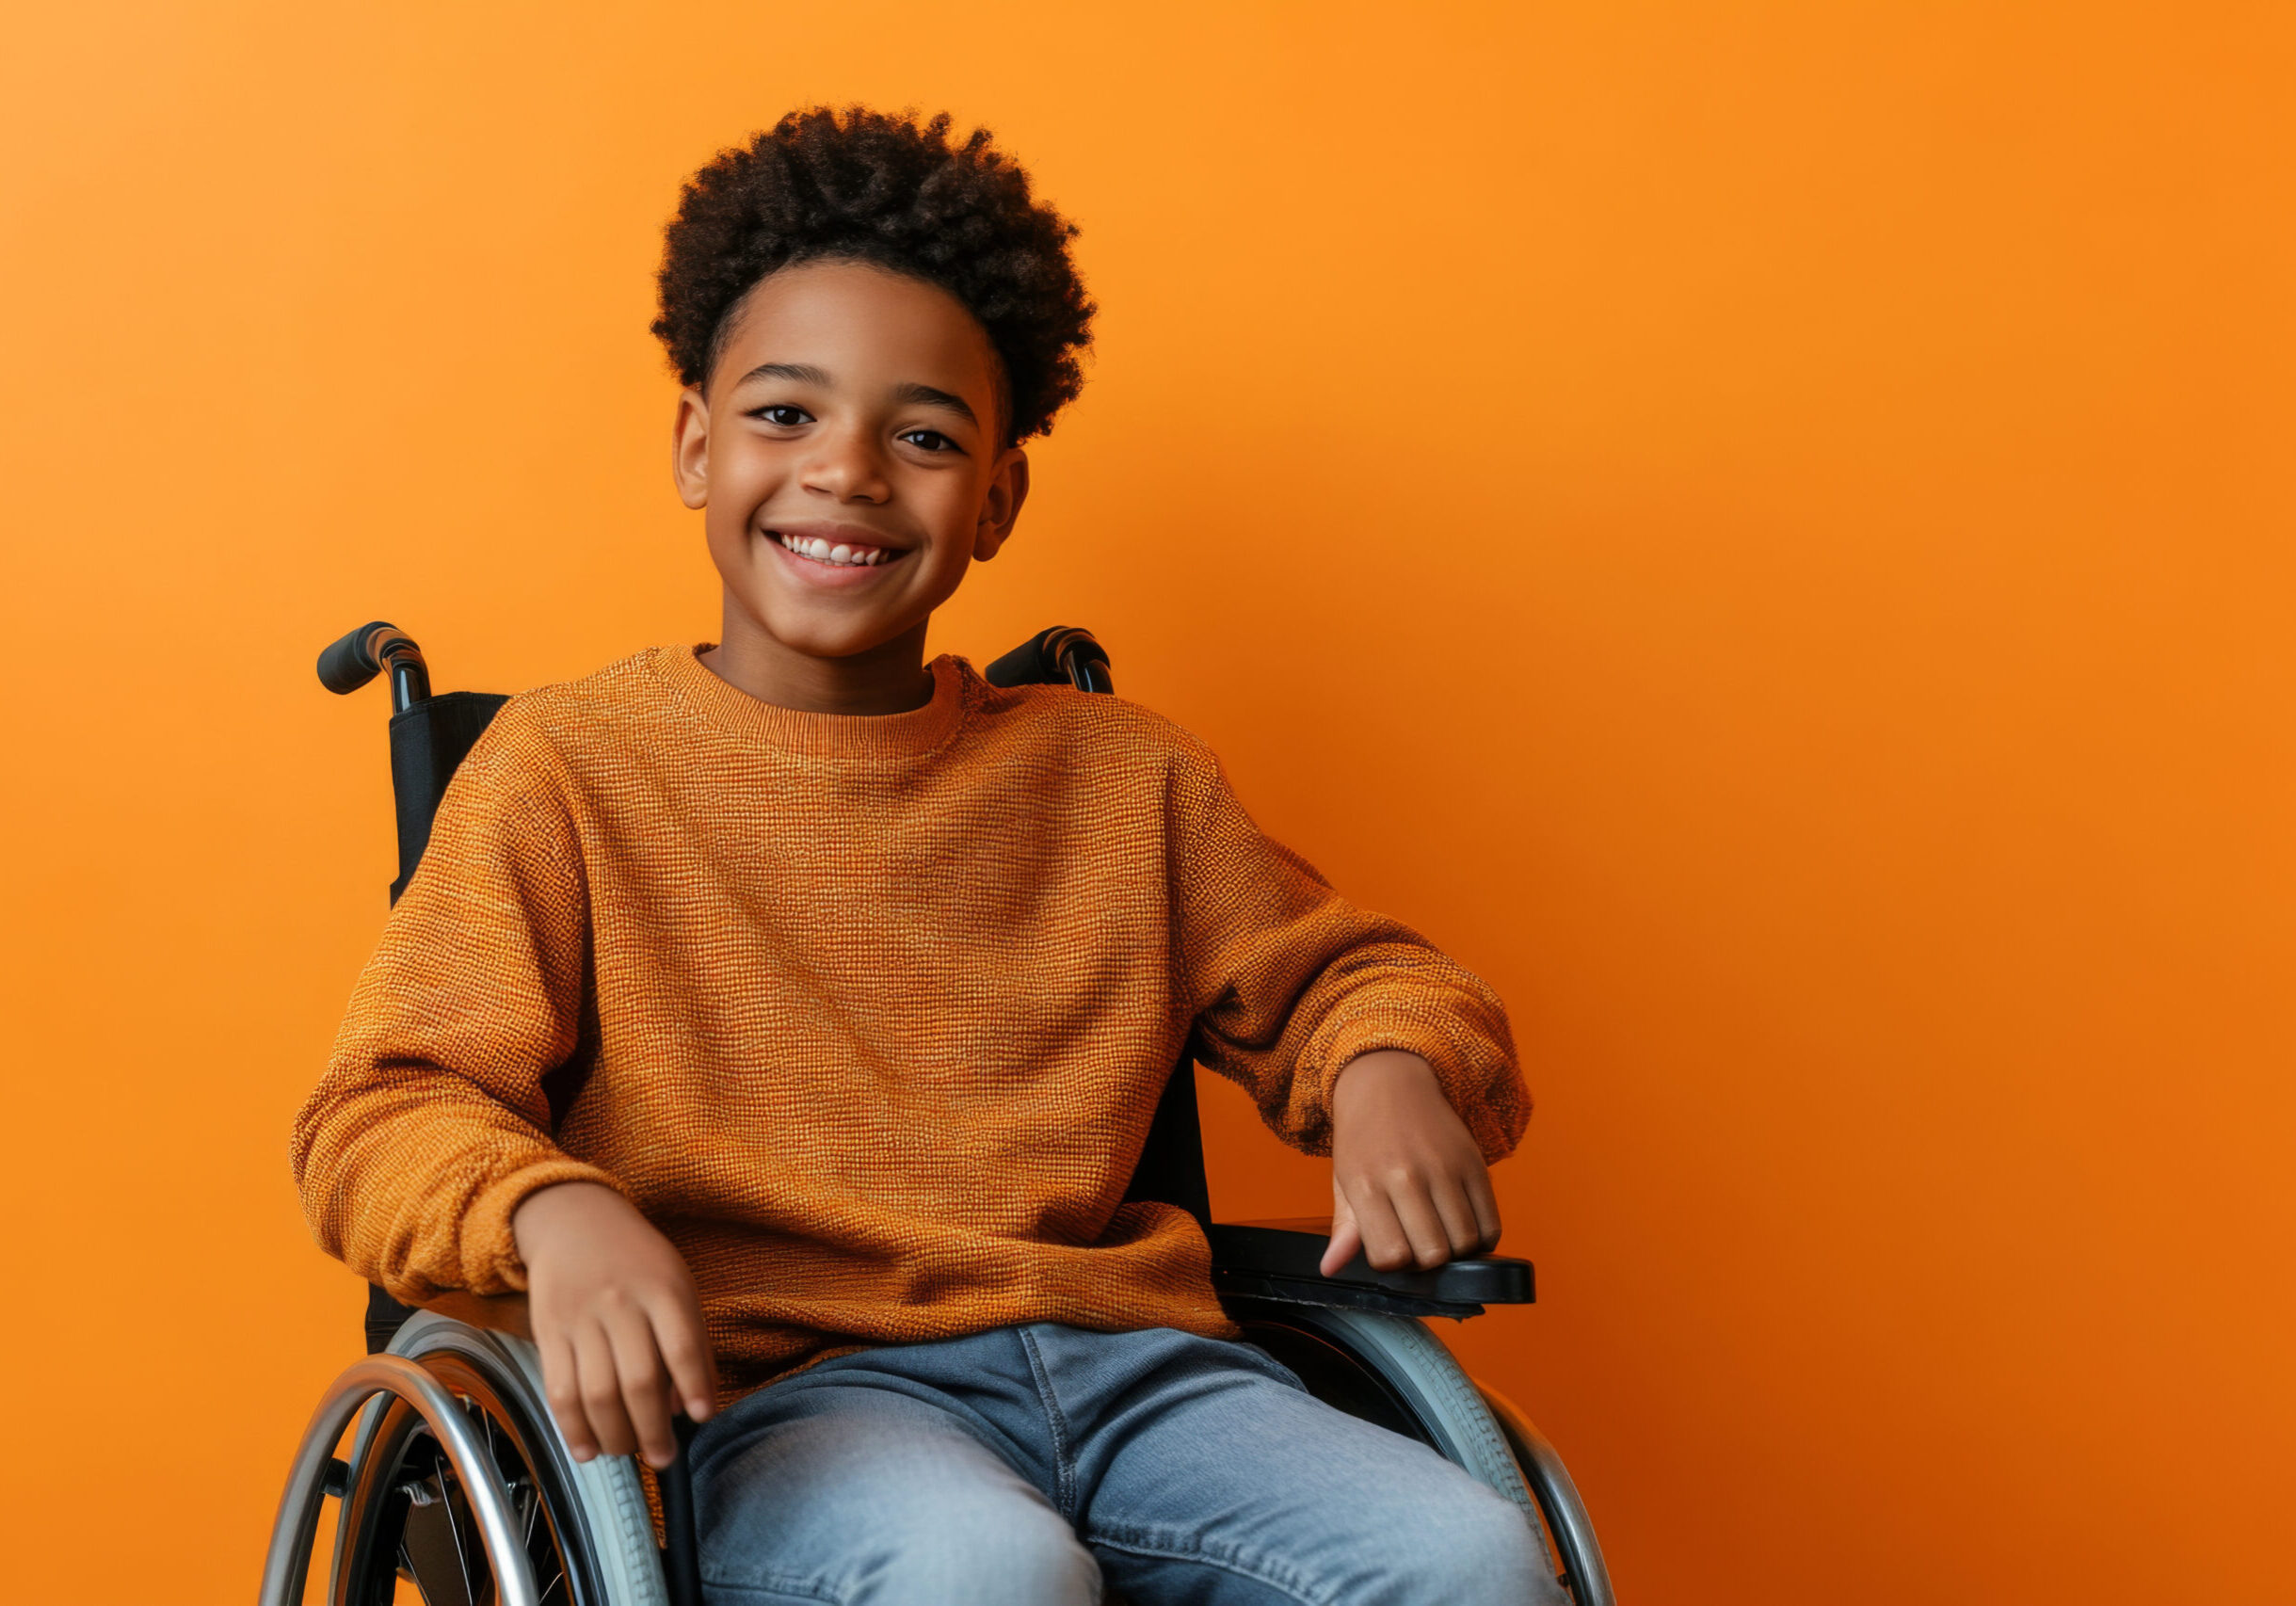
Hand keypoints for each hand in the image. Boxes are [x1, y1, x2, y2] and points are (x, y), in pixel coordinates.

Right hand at [511, 1181, 718, 1466]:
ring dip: (614, 1435)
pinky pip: (559, 1389)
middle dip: (653, 1430)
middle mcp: (621, 1304)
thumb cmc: (637, 1261)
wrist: (574, 1220)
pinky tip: (587, 1449)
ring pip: (597, 1392)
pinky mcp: (548, 1332)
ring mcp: (581, 1319)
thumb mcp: (677, 1284)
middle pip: (638, 1379)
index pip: (683, 1345)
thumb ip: (690, 1341)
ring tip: (628, 1452)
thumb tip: (687, 1407)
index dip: (695, 1386)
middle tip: (662, 1457)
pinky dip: (573, 1427)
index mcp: (663, 1289)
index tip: (703, 1417)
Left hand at [1320, 1050, 1502, 1276]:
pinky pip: (1491, 1223)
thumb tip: (1331, 1269)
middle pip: (1434, 1254)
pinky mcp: (1475, 1162)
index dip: (1393, 1263)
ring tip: (1441, 1233)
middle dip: (1426, 1261)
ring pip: (1465, 1242)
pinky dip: (1481, 1238)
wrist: (1389, 1084)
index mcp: (1368, 1185)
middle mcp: (1407, 1176)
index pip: (1391, 1256)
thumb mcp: (1344, 1181)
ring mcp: (1445, 1168)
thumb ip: (1344, 1229)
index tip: (1391, 1248)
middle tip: (1418, 1242)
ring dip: (1455, 1250)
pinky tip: (1464, 1226)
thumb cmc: (1364, 1138)